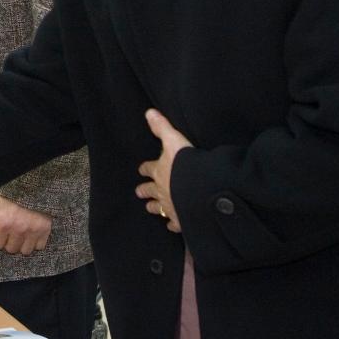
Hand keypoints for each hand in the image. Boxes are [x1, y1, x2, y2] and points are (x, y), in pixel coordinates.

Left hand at [0, 193, 51, 254]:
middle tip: (11, 232)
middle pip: (11, 249)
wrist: (33, 183)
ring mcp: (33, 230)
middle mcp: (18, 229)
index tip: (0, 233)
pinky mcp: (45, 229)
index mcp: (3, 222)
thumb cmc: (10, 192)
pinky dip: (36, 242)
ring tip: (22, 234)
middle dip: (9, 242)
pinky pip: (40, 246)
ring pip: (25, 251)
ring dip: (22, 244)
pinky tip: (32, 233)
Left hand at [135, 108, 191, 232]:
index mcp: (159, 171)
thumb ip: (162, 127)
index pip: (148, 169)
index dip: (145, 168)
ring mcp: (170, 206)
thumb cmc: (186, 164)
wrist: (200, 190)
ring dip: (154, 206)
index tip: (141, 169)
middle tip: (138, 192)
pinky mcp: (181, 220)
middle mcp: (161, 190)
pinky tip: (170, 226)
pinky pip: (174, 223)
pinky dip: (171, 224)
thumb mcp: (174, 141)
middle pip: (150, 190)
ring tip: (149, 208)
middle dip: (144, 190)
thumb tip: (149, 112)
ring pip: (158, 207)